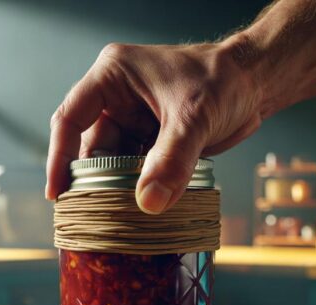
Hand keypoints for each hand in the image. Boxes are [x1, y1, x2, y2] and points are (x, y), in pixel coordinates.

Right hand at [46, 37, 268, 213]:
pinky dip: (140, 187)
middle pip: (92, 147)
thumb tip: (149, 202)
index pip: (70, 118)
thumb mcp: (195, 117)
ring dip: (120, 188)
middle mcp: (117, 97)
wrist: (256, 82)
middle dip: (96, 181)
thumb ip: (172, 159)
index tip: (58, 193)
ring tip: (121, 218)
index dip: (59, 157)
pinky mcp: (152, 138)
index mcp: (113, 76)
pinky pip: (137, 168)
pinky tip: (143, 208)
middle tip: (96, 215)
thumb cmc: (224, 80)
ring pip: (115, 162)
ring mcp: (135, 119)